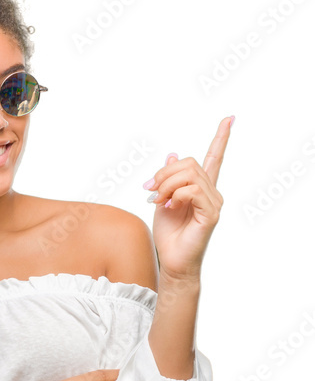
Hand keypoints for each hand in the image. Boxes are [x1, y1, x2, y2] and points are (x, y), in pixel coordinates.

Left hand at [143, 115, 232, 278]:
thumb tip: (172, 155)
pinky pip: (192, 191)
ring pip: (189, 175)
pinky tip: (169, 207)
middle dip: (164, 175)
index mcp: (201, 188)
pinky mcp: (211, 213)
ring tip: (157, 201)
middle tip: (150, 192)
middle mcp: (212, 192)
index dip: (222, 138)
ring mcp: (214, 202)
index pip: (214, 158)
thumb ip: (168, 179)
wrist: (172, 261)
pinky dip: (175, 195)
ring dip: (166, 186)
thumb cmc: (169, 234)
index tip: (229, 119)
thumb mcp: (162, 200)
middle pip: (189, 163)